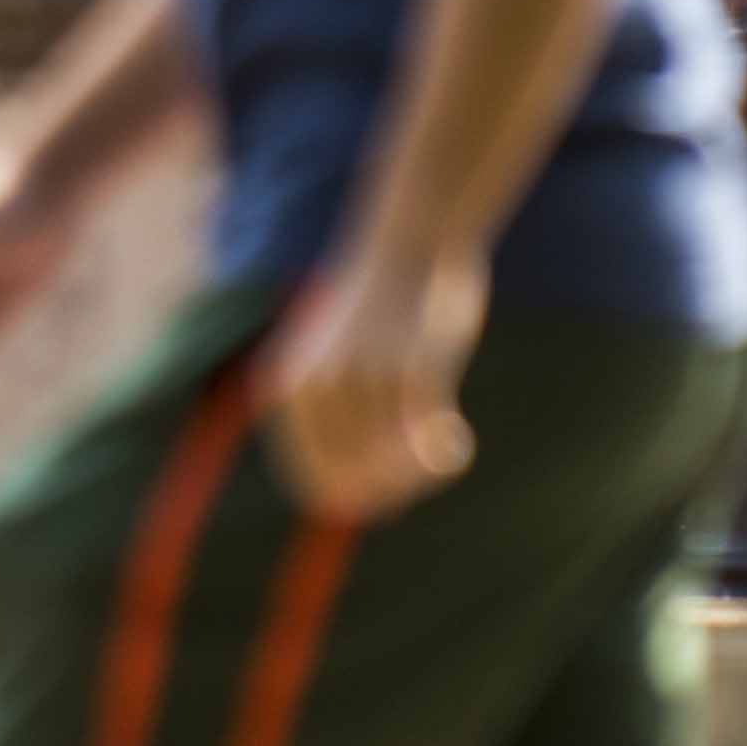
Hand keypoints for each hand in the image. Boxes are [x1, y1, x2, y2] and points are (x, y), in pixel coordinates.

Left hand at [256, 247, 485, 523]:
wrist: (409, 241)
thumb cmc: (378, 311)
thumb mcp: (337, 370)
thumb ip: (337, 428)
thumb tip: (358, 504)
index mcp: (288, 391)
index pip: (315, 485)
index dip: (358, 500)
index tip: (393, 493)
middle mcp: (316, 390)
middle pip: (357, 486)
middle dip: (398, 491)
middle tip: (425, 473)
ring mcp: (361, 381)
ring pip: (395, 470)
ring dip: (426, 474)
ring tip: (446, 450)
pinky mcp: (408, 372)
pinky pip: (428, 448)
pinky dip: (446, 459)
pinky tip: (458, 442)